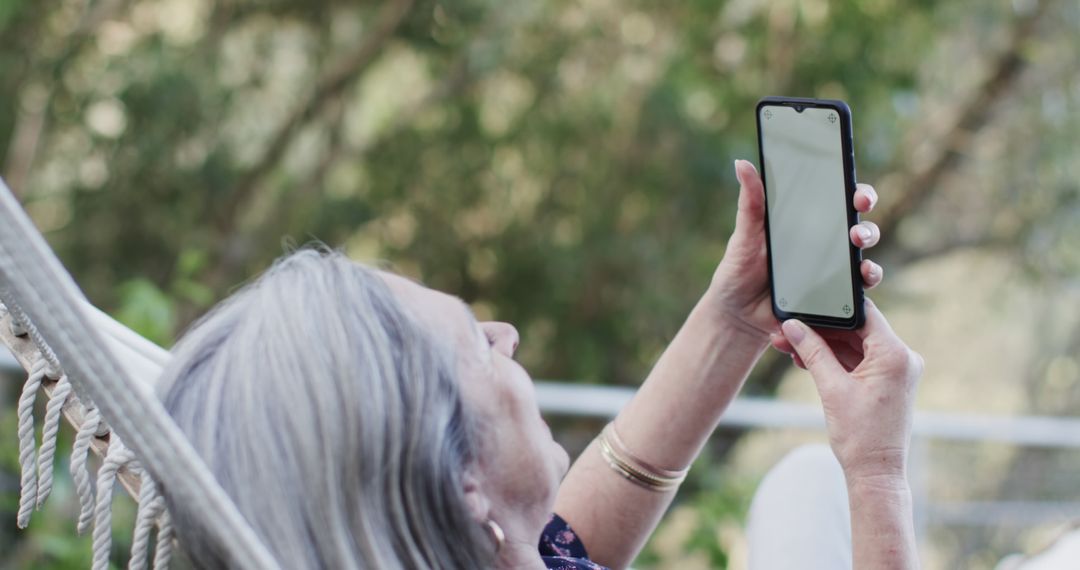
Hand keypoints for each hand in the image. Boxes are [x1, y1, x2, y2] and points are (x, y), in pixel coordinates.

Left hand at [709, 160, 883, 338]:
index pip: (839, 200)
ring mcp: (831, 272)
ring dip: (869, 250)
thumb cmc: (739, 270)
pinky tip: (860, 281)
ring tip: (859, 250)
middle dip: (865, 220)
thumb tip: (742, 163)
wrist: (736, 314)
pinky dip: (864, 283)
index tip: (856, 193)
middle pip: (858, 226)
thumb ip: (750, 202)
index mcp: (806, 223)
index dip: (856, 193)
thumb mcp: (744, 235)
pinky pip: (857, 291)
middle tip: (857, 219)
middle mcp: (825, 245)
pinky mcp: (832, 299)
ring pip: (863, 257)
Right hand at [776, 300, 922, 483]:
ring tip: (789, 345)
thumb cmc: (859, 436)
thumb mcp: (831, 388)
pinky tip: (806, 359)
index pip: (862, 314)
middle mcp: (902, 358)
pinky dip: (835, 360)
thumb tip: (792, 326)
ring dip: (823, 346)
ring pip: (854, 345)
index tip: (805, 304)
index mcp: (895, 354)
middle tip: (788, 329)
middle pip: (856, 329)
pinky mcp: (887, 381)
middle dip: (820, 330)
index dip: (832, 306)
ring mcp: (896, 370)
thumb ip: (812, 351)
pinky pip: (858, 361)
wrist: (875, 473)